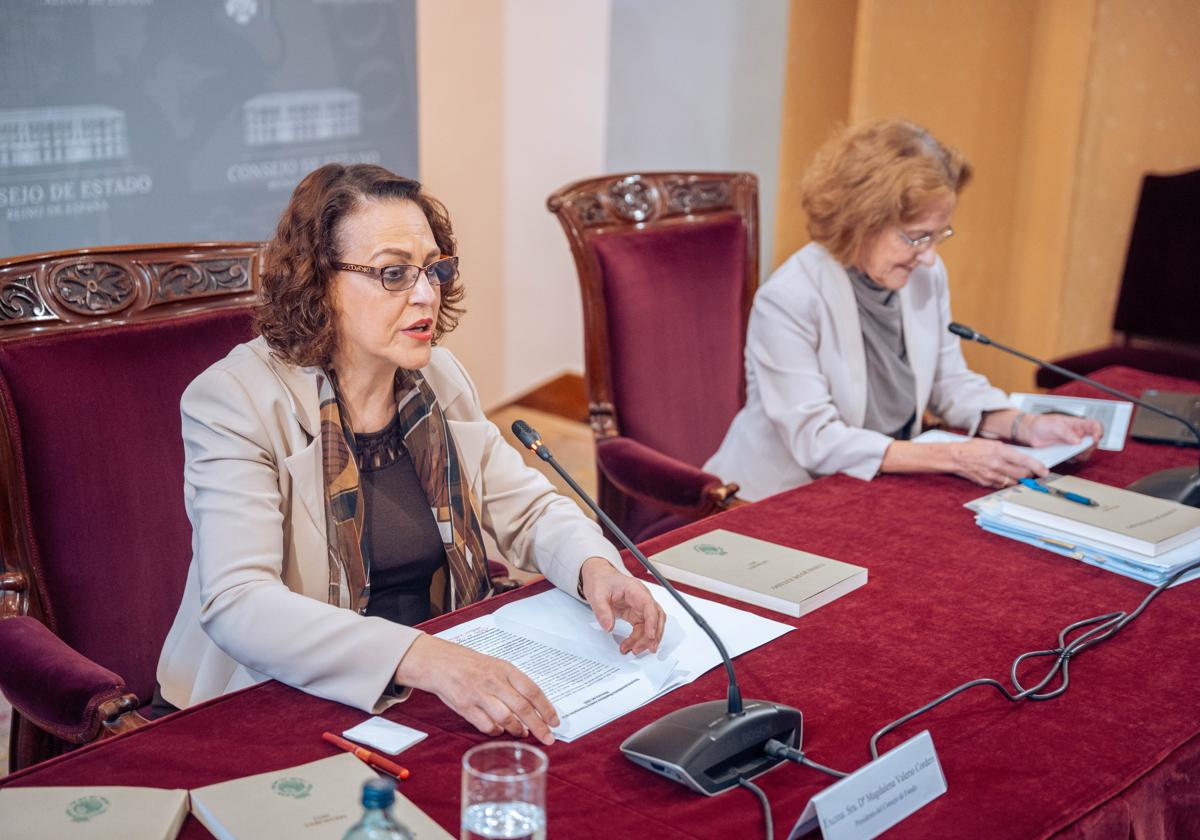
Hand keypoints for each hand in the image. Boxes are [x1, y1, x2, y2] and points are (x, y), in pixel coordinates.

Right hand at [395, 634, 558, 744]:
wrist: (440, 662)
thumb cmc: (471, 665)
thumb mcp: (496, 666)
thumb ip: (513, 684)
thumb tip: (534, 708)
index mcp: (506, 669)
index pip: (532, 690)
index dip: (546, 708)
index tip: (555, 722)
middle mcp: (494, 681)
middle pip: (523, 708)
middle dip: (539, 726)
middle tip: (548, 739)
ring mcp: (479, 694)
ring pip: (506, 718)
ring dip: (517, 730)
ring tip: (522, 733)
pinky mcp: (465, 707)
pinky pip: (486, 725)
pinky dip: (496, 731)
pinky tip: (499, 730)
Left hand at [580, 557, 665, 655]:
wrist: (598, 577)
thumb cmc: (601, 581)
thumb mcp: (596, 594)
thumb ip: (602, 611)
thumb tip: (608, 627)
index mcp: (634, 590)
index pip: (649, 605)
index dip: (652, 621)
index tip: (651, 635)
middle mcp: (641, 598)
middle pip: (656, 616)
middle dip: (654, 634)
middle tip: (649, 648)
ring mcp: (639, 607)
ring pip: (650, 625)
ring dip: (645, 639)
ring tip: (634, 650)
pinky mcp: (635, 614)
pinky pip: (642, 628)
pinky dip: (638, 639)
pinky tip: (630, 646)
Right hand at [950, 438, 1047, 487]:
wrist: (955, 457)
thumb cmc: (973, 448)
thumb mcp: (993, 444)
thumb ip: (1008, 451)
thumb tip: (1023, 459)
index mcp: (1000, 451)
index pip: (1025, 461)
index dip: (1038, 467)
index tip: (1045, 471)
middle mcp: (997, 464)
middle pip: (1022, 474)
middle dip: (1029, 475)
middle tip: (1032, 473)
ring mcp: (992, 475)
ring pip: (1014, 482)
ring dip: (1018, 479)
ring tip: (1018, 475)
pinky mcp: (987, 483)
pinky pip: (1002, 485)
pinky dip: (1006, 482)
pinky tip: (1004, 477)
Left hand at [1024, 413, 1103, 458]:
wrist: (1030, 432)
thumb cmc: (1042, 424)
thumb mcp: (1054, 425)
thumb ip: (1066, 433)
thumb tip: (1077, 441)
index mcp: (1077, 424)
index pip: (1095, 425)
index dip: (1098, 431)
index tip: (1094, 438)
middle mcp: (1078, 434)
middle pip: (1093, 441)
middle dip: (1090, 447)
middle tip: (1080, 449)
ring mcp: (1073, 444)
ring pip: (1086, 451)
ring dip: (1082, 454)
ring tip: (1072, 454)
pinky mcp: (1067, 452)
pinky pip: (1075, 458)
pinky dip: (1074, 459)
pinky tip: (1066, 457)